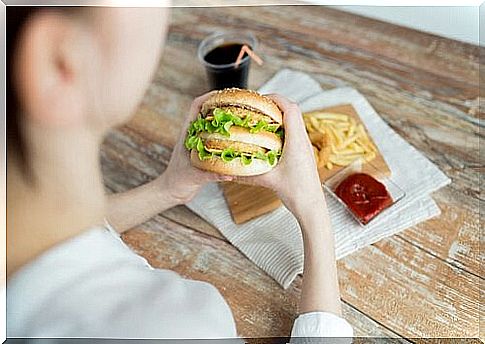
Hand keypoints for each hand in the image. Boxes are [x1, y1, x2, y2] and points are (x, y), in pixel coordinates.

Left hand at [158, 92, 232, 203]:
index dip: (209, 97)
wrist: (172, 191)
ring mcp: (199, 143)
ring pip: (214, 125)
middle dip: (223, 105)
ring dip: (227, 120)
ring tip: (243, 118)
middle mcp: (194, 135)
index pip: (196, 107)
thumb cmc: (177, 181)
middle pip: (208, 112)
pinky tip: (240, 139)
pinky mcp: (205, 152)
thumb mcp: (194, 177)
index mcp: (188, 134)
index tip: (224, 93)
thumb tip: (229, 173)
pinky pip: (218, 138)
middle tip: (239, 104)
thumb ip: (211, 174)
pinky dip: (229, 136)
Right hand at [234, 94, 324, 216]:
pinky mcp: (303, 154)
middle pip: (291, 112)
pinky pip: (293, 134)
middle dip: (272, 107)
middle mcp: (303, 140)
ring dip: (277, 119)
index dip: (274, 99)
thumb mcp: (268, 181)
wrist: (312, 207)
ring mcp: (304, 146)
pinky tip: (266, 141)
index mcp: (297, 141)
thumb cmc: (297, 193)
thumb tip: (228, 169)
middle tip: (255, 110)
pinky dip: (280, 131)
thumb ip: (246, 174)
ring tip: (258, 122)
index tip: (259, 99)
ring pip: (293, 123)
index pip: (290, 108)